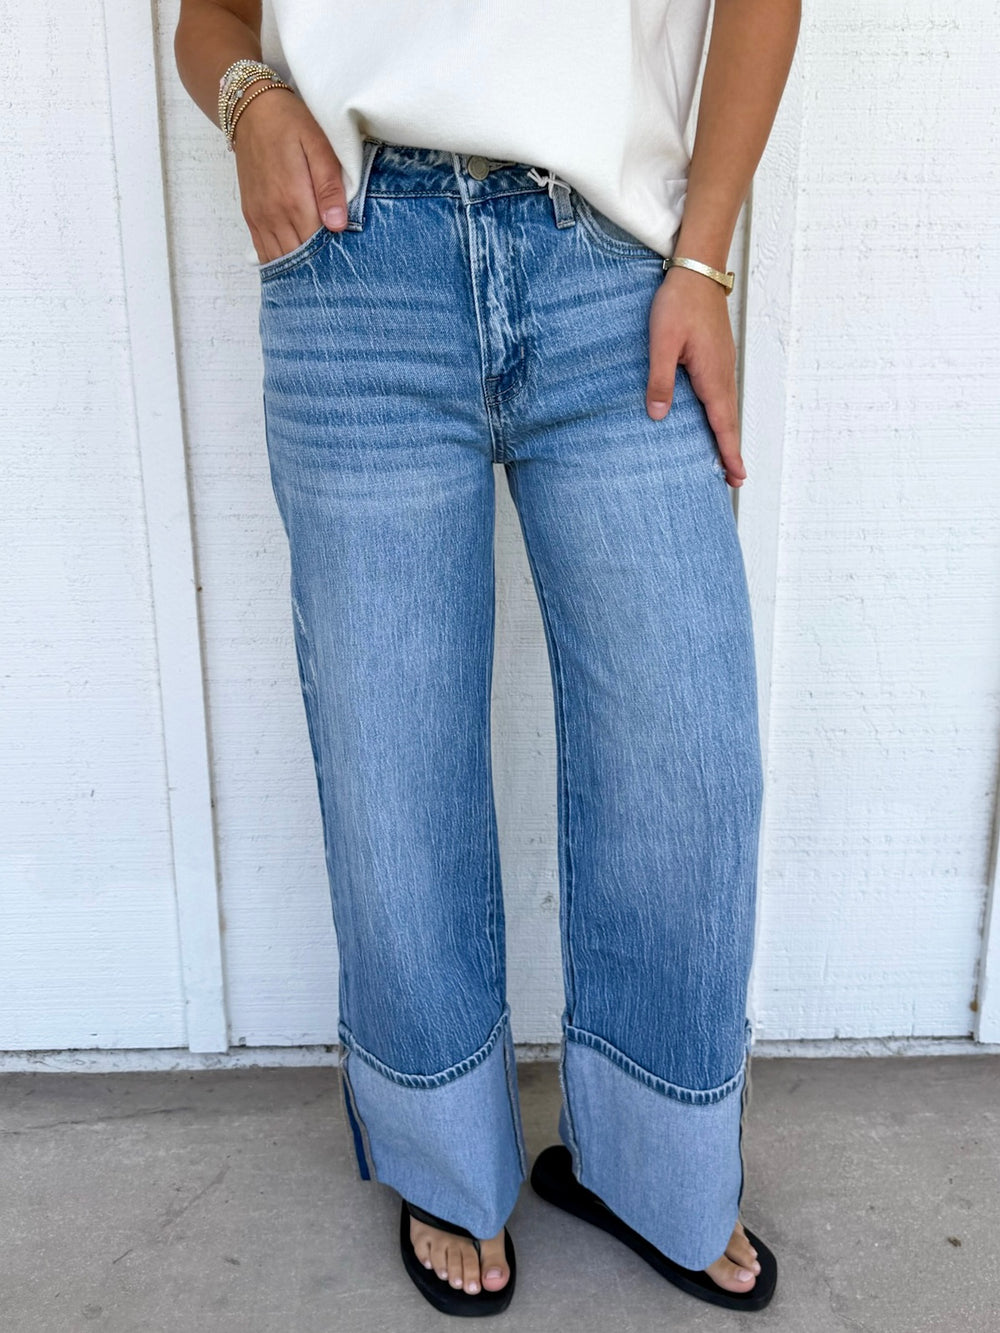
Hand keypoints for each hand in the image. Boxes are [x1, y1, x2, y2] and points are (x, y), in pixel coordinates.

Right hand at [232, 88, 348, 263]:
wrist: (251, 110)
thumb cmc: (290, 124)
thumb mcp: (318, 146)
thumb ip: (329, 186)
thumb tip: (337, 226)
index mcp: (294, 199)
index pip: (318, 245)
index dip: (335, 255)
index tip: (350, 258)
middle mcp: (274, 214)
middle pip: (300, 257)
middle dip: (319, 265)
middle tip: (340, 268)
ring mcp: (260, 217)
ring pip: (281, 259)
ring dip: (299, 267)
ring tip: (320, 270)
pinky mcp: (251, 216)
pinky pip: (264, 251)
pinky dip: (280, 262)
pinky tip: (295, 266)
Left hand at [645, 266, 746, 486]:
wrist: (697, 270)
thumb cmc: (678, 303)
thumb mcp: (662, 341)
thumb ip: (660, 379)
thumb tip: (658, 415)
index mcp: (712, 375)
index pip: (722, 423)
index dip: (728, 452)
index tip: (736, 476)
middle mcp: (723, 373)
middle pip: (729, 421)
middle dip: (731, 450)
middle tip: (734, 479)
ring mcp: (723, 365)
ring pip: (726, 408)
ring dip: (727, 434)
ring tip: (726, 458)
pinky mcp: (717, 357)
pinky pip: (722, 394)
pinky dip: (722, 415)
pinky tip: (714, 420)